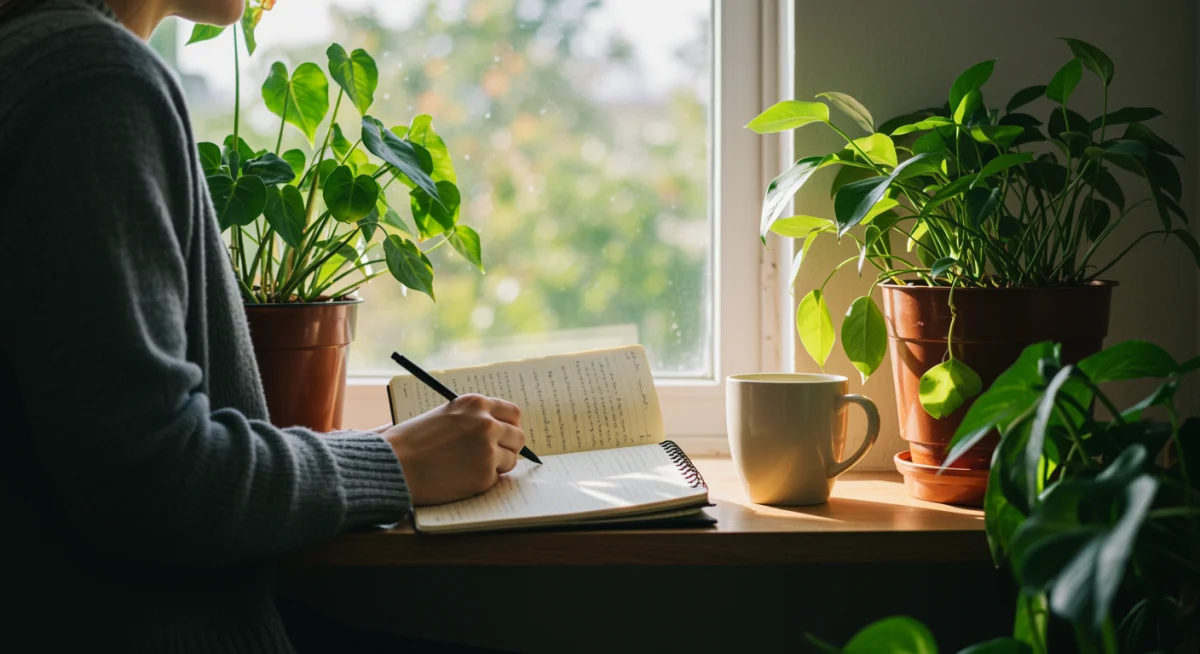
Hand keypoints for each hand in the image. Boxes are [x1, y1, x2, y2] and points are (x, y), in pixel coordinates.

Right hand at [380, 394, 524, 505]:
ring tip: (469, 468)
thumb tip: (496, 426)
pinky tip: (460, 478)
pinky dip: (482, 481)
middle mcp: (486, 423)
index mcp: (475, 404)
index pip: (512, 413)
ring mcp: (488, 450)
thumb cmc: (409, 441)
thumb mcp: (442, 416)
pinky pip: (495, 478)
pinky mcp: (484, 475)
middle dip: (508, 447)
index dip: (509, 426)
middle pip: (517, 436)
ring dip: (496, 466)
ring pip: (510, 459)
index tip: (505, 435)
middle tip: (494, 455)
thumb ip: (470, 419)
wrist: (393, 464)